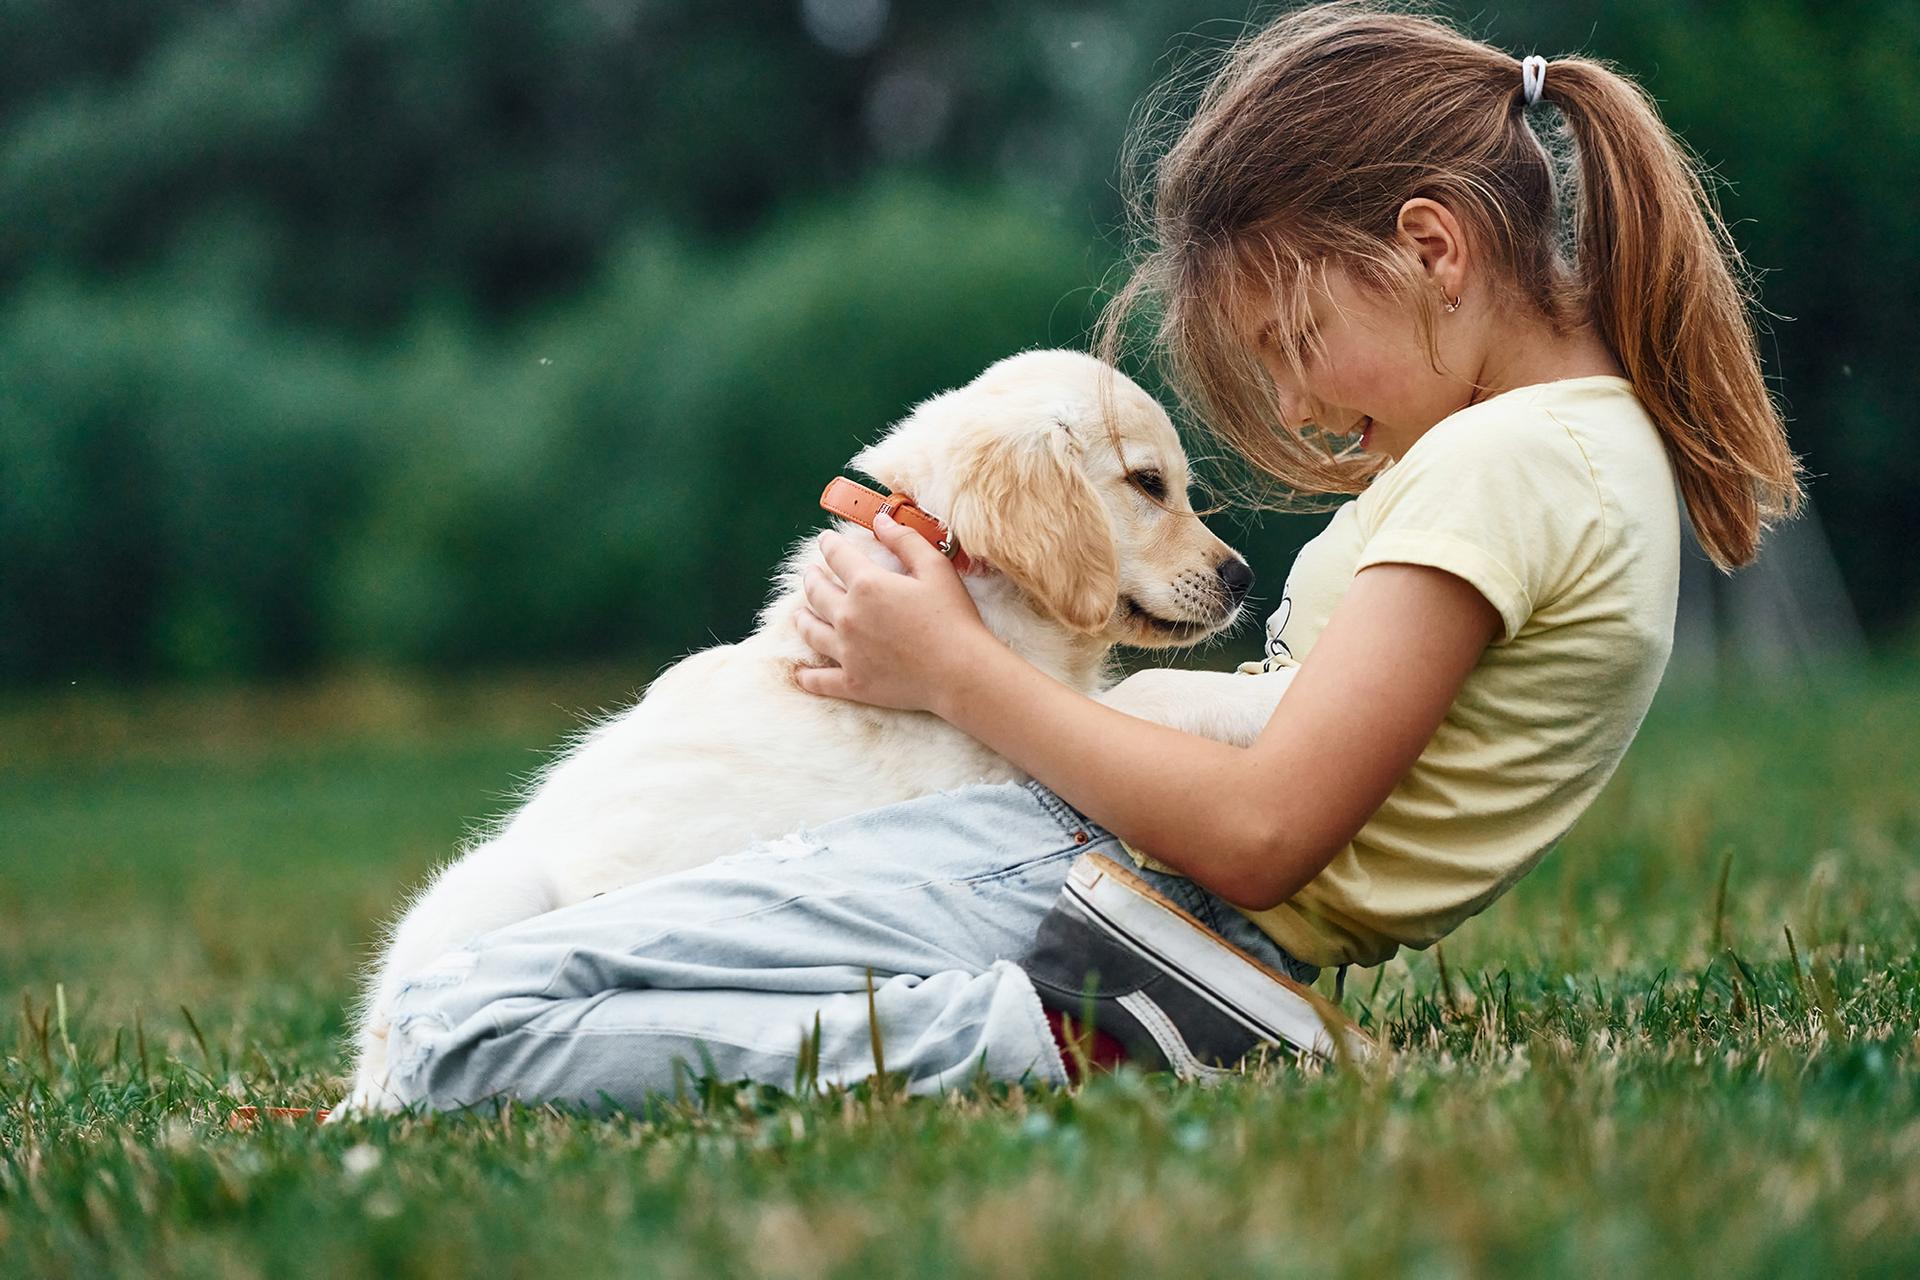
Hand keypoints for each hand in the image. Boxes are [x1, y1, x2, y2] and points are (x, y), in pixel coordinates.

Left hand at [793, 511, 995, 711]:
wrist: (961, 672)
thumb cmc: (953, 617)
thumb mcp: (936, 567)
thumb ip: (905, 540)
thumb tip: (880, 520)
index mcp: (867, 585)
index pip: (838, 557)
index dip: (829, 545)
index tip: (825, 540)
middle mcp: (848, 617)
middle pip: (817, 593)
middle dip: (811, 579)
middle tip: (810, 574)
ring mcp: (847, 652)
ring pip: (811, 633)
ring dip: (802, 620)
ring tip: (798, 615)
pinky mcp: (852, 683)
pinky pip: (819, 680)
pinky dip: (806, 677)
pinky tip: (799, 674)